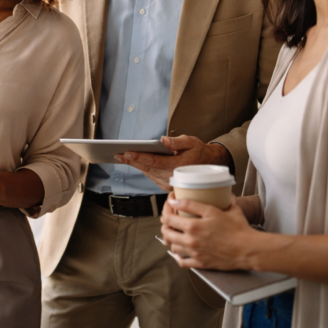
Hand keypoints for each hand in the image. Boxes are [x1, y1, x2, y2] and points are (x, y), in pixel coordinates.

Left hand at [114, 135, 230, 191]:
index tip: (127, 152)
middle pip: (148, 168)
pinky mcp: (169, 187)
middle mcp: (173, 177)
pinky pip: (153, 178)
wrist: (210, 165)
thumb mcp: (191, 142)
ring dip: (136, 166)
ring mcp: (170, 184)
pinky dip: (144, 170)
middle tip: (117, 155)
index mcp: (178, 166)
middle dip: (132, 161)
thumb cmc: (199, 151)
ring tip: (122, 158)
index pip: (154, 161)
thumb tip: (163, 140)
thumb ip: (177, 141)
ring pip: (149, 174)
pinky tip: (135, 164)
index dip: (139, 157)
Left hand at [160, 192, 260, 269]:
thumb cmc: (237, 228)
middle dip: (165, 222)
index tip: (170, 200)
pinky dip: (178, 256)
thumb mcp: (216, 210)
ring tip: (175, 232)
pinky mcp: (201, 263)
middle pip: (166, 231)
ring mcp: (195, 253)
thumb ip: (196, 204)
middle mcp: (191, 240)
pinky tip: (180, 251)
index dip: (166, 205)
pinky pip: (182, 262)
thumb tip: (181, 199)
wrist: (249, 249)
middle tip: (170, 216)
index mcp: (193, 225)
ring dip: (170, 238)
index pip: (168, 215)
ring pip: (172, 246)